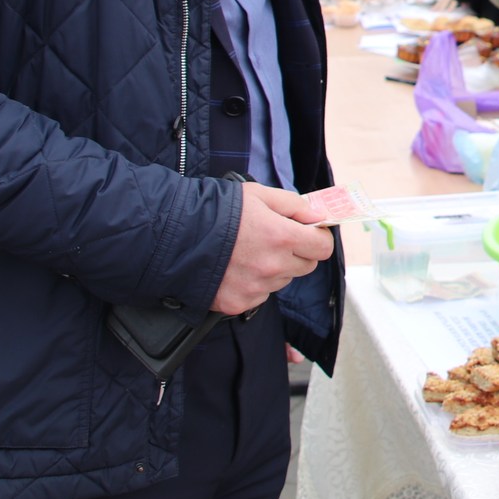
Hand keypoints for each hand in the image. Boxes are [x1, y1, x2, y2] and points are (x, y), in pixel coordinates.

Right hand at [212, 182, 335, 316]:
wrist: (175, 236)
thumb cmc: (217, 211)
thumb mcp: (258, 195)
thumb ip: (294, 205)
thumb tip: (317, 217)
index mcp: (282, 237)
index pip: (323, 248)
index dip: (318, 238)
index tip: (310, 233)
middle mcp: (273, 267)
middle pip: (306, 266)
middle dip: (298, 252)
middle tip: (276, 240)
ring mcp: (256, 288)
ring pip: (283, 281)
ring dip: (275, 268)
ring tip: (249, 252)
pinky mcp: (239, 303)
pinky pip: (261, 295)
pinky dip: (255, 284)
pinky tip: (236, 268)